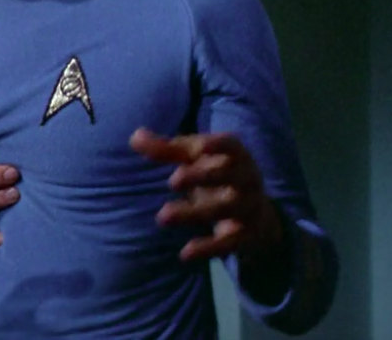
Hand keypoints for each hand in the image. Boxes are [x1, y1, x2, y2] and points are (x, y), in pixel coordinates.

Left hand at [129, 128, 284, 262]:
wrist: (256, 216)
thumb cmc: (214, 175)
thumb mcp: (194, 160)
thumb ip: (166, 149)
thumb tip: (135, 137)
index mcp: (234, 154)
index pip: (229, 145)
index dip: (216, 144)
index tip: (198, 148)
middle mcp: (246, 178)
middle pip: (228, 174)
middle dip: (202, 176)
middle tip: (172, 181)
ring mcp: (249, 207)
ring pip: (226, 208)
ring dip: (194, 212)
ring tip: (163, 216)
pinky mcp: (246, 235)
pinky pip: (230, 242)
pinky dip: (209, 248)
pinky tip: (185, 253)